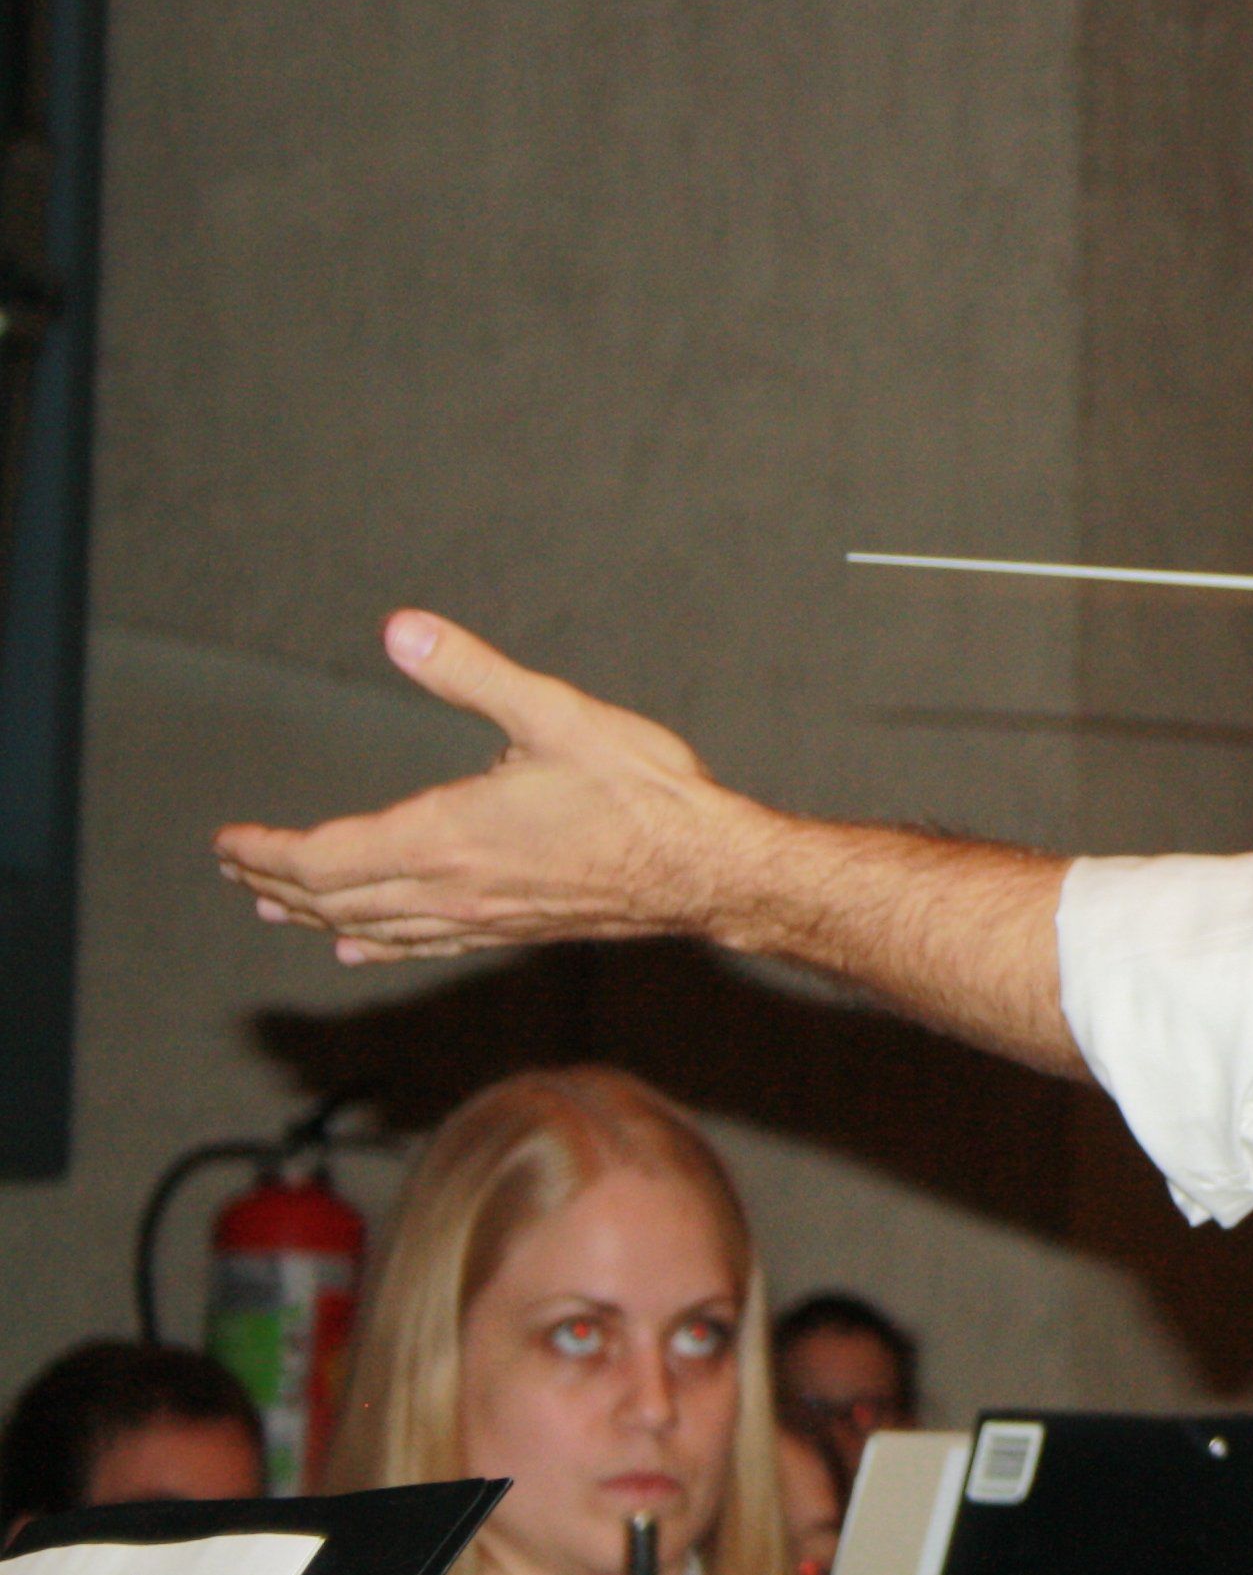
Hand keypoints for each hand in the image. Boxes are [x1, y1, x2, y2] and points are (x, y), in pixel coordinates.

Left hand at [215, 611, 771, 961]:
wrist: (702, 866)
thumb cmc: (639, 791)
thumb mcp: (554, 712)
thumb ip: (471, 671)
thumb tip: (401, 628)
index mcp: (445, 836)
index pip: (322, 859)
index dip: (265, 852)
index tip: (228, 841)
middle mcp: (450, 887)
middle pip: (334, 899)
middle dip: (277, 882)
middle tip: (237, 865)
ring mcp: (479, 917)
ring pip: (370, 927)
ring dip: (315, 915)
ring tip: (277, 904)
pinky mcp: (508, 931)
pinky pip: (419, 945)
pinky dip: (374, 944)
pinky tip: (359, 947)